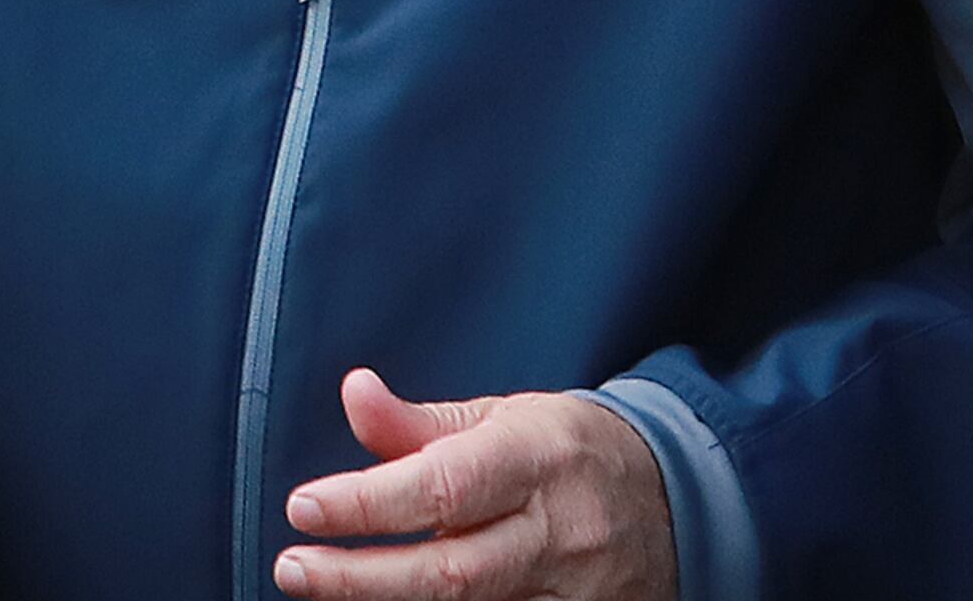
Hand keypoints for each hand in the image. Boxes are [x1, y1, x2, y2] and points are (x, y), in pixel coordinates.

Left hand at [273, 369, 674, 600]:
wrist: (678, 501)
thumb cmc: (567, 453)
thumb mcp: (502, 417)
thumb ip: (419, 422)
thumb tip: (352, 392)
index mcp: (536, 460)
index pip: (443, 487)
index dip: (367, 502)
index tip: (303, 507)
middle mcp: (559, 534)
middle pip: (451, 573)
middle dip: (360, 579)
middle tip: (294, 569)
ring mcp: (576, 596)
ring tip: (327, 594)